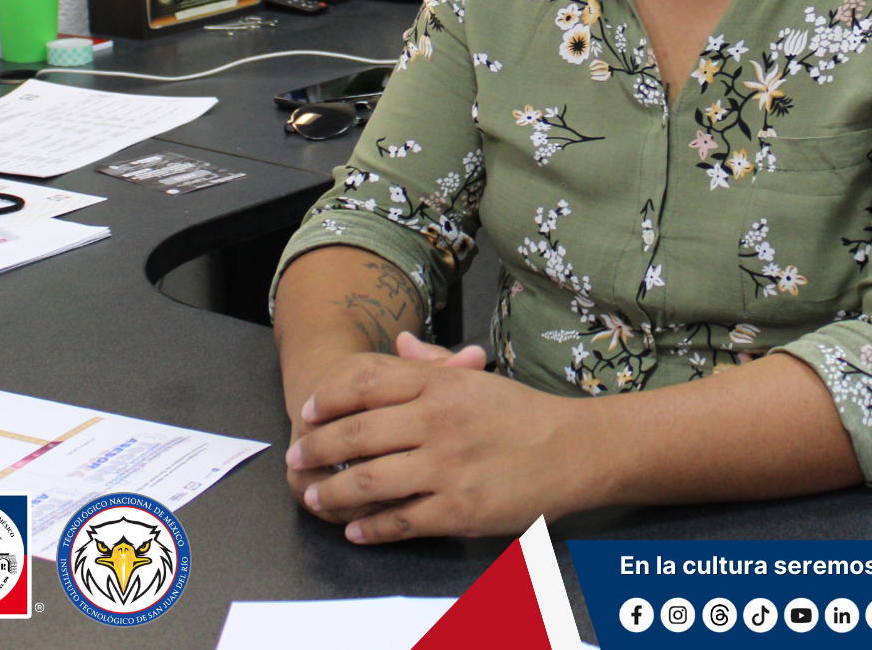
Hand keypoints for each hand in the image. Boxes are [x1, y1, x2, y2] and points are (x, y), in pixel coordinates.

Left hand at [284, 337, 594, 543]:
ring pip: (368, 482)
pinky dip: (369, 528)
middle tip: (296, 456)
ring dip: (332, 492)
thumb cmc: (523, 414)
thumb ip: (432, 363)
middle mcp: (438, 421)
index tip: (308, 413)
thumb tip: (397, 343)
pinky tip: (355, 529)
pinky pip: (398, 520)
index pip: (366, 383)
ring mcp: (446, 467)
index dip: (328, 398)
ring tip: (315, 496)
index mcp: (441, 384)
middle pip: (356, 433)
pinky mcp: (457, 509)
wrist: (575, 451)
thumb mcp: (477, 378)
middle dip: (316, 449)